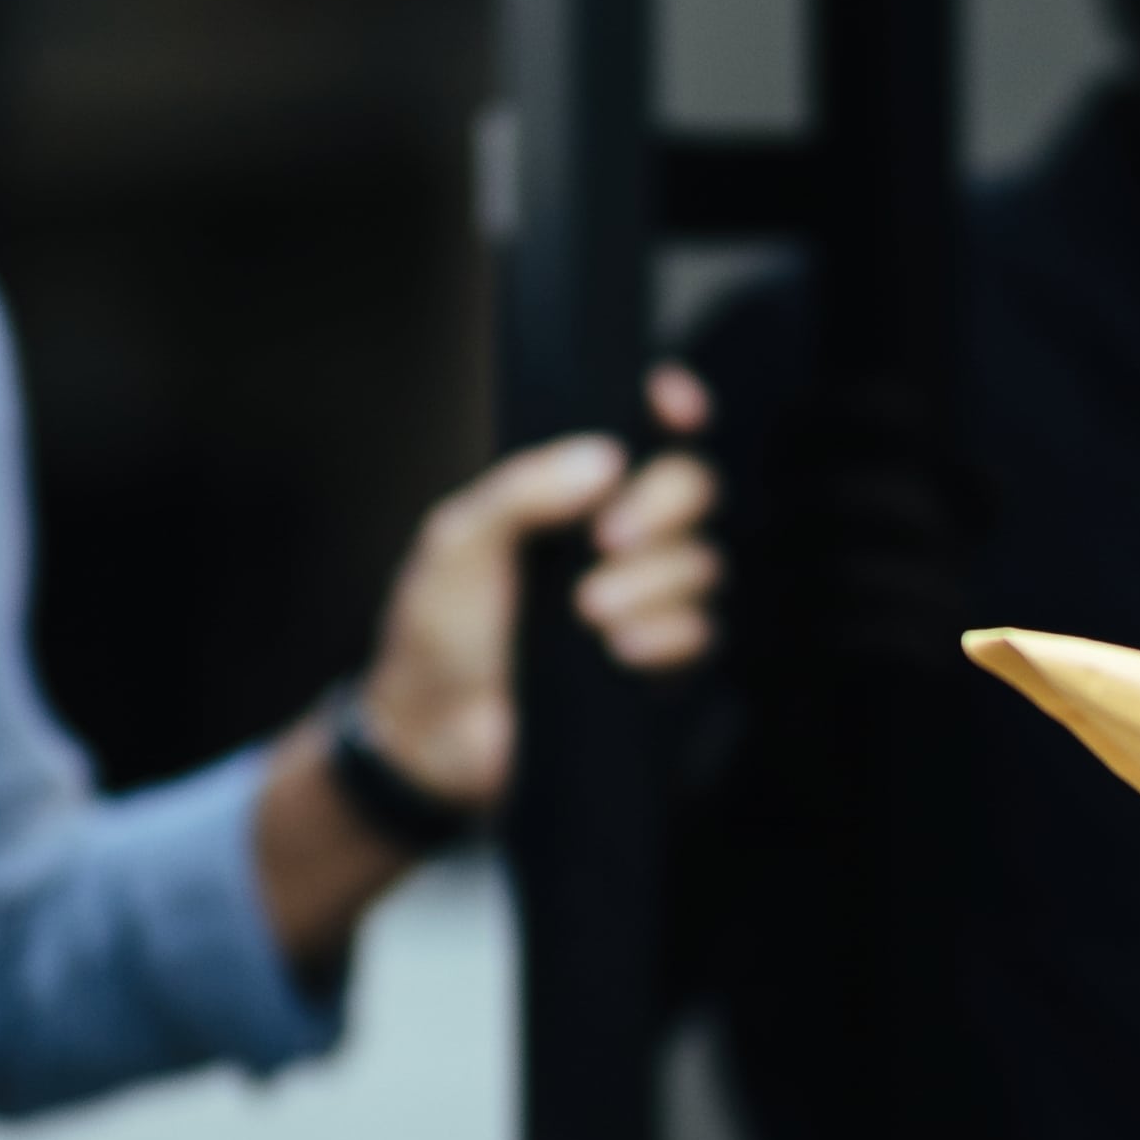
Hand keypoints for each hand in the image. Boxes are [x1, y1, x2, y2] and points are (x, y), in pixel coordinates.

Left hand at [354, 365, 721, 806]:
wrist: (434, 733)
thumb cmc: (440, 626)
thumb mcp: (459, 539)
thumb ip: (523, 489)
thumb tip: (605, 458)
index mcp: (574, 489)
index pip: (647, 429)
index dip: (674, 406)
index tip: (672, 406)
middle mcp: (622, 535)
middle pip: (694, 486)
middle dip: (663, 504)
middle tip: (606, 539)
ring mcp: (648, 599)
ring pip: (705, 563)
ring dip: (652, 582)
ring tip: (588, 612)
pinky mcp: (661, 664)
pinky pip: (704, 633)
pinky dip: (667, 634)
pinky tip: (619, 651)